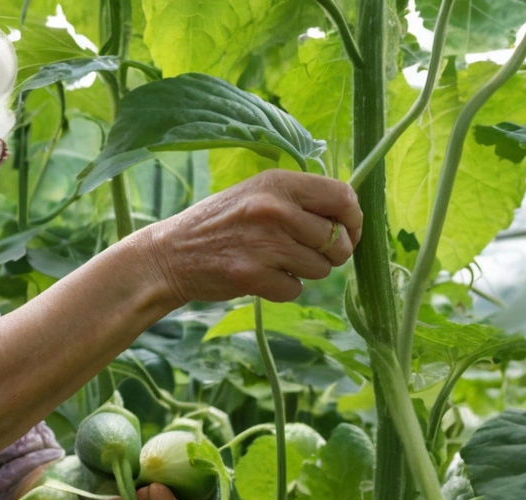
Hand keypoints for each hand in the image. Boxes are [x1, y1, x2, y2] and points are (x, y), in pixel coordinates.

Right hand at [135, 169, 362, 304]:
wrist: (171, 255)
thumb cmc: (221, 224)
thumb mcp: (256, 194)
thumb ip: (299, 199)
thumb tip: (350, 217)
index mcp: (278, 182)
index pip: (343, 197)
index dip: (353, 219)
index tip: (348, 231)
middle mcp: (274, 209)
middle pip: (338, 240)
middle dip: (332, 254)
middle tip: (308, 253)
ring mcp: (264, 243)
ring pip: (321, 269)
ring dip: (306, 272)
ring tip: (276, 261)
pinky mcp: (253, 275)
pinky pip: (295, 290)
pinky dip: (284, 289)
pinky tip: (262, 277)